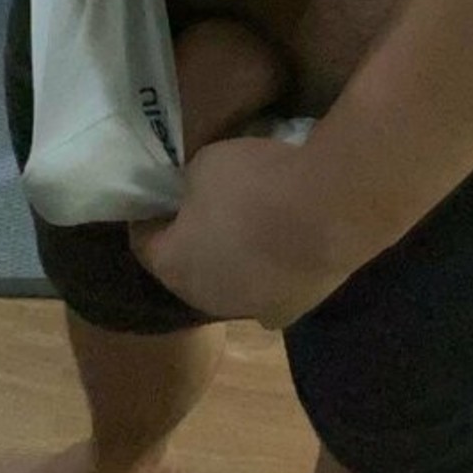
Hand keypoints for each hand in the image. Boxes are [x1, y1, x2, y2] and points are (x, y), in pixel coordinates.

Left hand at [129, 135, 361, 328]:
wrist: (329, 210)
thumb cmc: (253, 185)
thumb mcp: (204, 163)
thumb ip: (190, 183)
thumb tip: (196, 193)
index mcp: (173, 266)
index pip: (144, 242)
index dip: (149, 216)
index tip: (159, 194)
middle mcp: (205, 298)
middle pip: (189, 267)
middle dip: (193, 240)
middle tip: (206, 208)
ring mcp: (252, 309)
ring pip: (231, 282)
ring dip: (233, 258)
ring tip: (252, 224)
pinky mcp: (294, 308)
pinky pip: (273, 286)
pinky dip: (273, 268)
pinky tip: (286, 244)